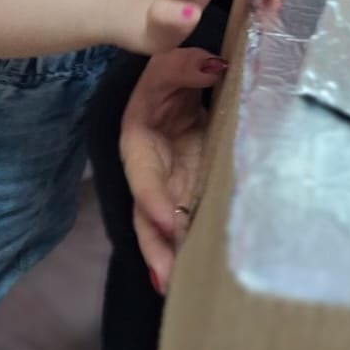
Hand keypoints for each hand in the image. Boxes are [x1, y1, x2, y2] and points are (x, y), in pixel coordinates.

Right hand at [121, 47, 225, 292]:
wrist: (182, 80)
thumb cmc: (168, 71)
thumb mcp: (169, 63)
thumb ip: (184, 64)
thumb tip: (212, 66)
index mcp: (137, 143)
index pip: (142, 177)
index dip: (153, 200)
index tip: (170, 223)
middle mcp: (152, 172)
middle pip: (148, 216)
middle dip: (157, 248)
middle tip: (171, 279)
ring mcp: (173, 184)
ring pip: (170, 227)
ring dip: (176, 255)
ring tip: (188, 286)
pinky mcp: (194, 188)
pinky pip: (193, 217)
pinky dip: (198, 243)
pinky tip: (212, 267)